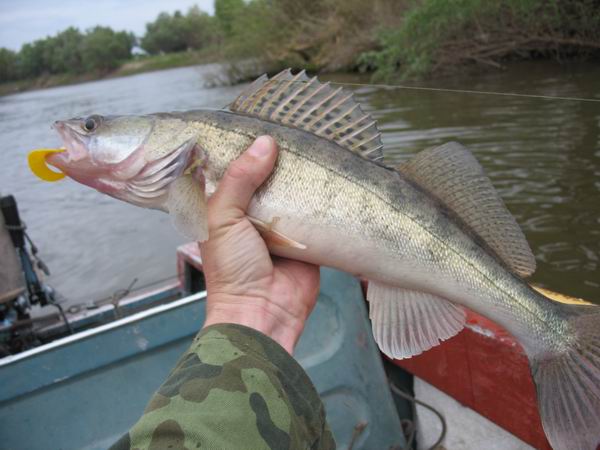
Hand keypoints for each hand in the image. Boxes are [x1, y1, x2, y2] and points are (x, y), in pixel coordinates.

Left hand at [199, 136, 319, 352]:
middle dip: (275, 158)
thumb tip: (265, 143)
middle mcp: (251, 214)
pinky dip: (321, 199)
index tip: (254, 121)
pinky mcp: (307, 238)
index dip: (239, 149)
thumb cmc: (232, 269)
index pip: (230, 170)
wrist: (264, 312)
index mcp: (223, 209)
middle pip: (264, 177)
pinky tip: (331, 174)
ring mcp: (280, 226)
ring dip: (300, 176)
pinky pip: (315, 213)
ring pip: (291, 192)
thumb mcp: (223, 218)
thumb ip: (240, 180)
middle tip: (293, 128)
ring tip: (314, 142)